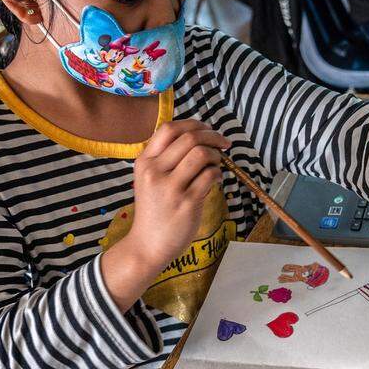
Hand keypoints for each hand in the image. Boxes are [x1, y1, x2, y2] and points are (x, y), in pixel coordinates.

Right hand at [102, 120, 228, 309]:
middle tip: (224, 144)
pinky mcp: (186, 203)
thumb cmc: (154, 210)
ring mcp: (170, 188)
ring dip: (216, 156)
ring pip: (201, 154)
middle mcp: (155, 171)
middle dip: (213, 136)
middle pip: (189, 138)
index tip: (207, 129)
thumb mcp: (149, 179)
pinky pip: (209, 176)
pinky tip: (215, 180)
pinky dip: (217, 174)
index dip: (193, 123)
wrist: (147, 245)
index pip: (169, 129)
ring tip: (216, 165)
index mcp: (145, 162)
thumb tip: (200, 136)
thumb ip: (166, 158)